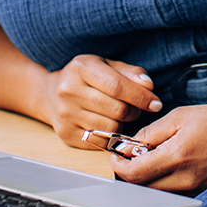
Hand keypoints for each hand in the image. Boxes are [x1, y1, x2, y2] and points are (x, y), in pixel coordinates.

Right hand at [42, 54, 161, 146]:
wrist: (50, 94)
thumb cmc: (86, 77)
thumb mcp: (107, 65)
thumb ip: (130, 73)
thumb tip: (149, 85)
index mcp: (81, 68)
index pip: (117, 86)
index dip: (141, 96)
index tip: (156, 103)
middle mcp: (69, 91)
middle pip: (116, 109)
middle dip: (135, 110)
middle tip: (138, 108)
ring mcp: (65, 114)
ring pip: (110, 127)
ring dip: (123, 123)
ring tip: (121, 114)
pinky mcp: (66, 134)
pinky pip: (99, 141)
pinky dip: (111, 136)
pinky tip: (109, 124)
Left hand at [110, 103, 206, 192]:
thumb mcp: (182, 115)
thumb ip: (152, 132)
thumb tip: (128, 146)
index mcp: (178, 155)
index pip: (135, 172)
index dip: (119, 164)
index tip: (117, 153)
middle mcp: (183, 177)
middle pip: (141, 186)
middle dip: (130, 171)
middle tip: (132, 153)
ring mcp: (191, 187)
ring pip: (154, 190)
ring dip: (145, 176)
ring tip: (153, 153)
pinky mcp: (196, 190)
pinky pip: (168, 190)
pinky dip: (160, 179)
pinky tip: (168, 160)